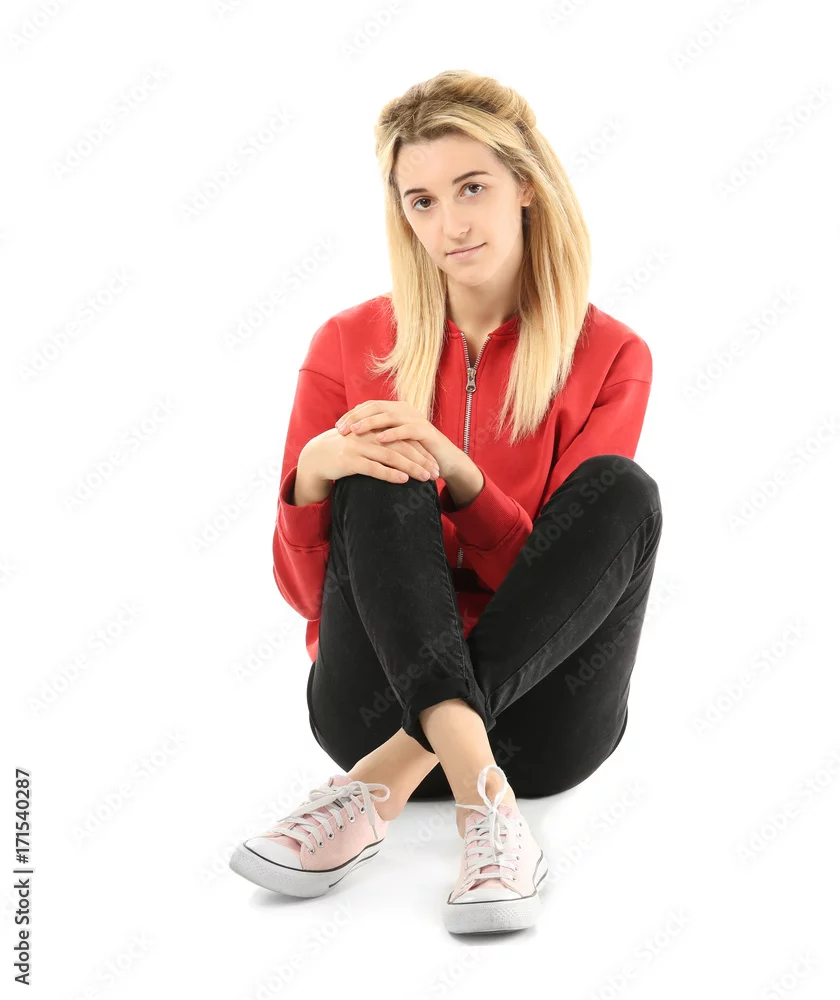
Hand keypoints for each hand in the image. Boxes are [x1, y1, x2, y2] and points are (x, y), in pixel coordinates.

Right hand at [300, 426, 439, 486]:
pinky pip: (374, 468)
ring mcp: (358, 447)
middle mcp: (369, 434)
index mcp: (375, 428)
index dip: (421, 449)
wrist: (315, 456)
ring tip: (426, 477)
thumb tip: (407, 452)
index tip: (435, 462)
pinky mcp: (349, 461)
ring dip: (412, 467)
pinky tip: (404, 480)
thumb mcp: (365, 441)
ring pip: (391, 456)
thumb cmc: (344, 450)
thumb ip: (383, 442)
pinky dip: (390, 474)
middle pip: (402, 446)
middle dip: (422, 459)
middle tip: (436, 472)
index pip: (404, 437)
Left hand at [335, 400, 460, 477]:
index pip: (368, 407)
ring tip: (355, 431)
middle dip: (356, 417)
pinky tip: (379, 439)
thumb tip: (351, 437)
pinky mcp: (425, 430)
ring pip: (388, 416)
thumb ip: (376, 435)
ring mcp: (415, 418)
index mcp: (395, 410)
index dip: (352, 415)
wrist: (442, 460)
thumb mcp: (392, 442)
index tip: (337, 427)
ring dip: (370, 423)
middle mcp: (404, 410)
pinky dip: (392, 433)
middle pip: (375, 407)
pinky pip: (406, 429)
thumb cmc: (413, 453)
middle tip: (341, 429)